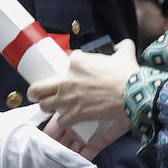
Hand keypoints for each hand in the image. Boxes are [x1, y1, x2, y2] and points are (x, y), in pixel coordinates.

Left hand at [30, 40, 136, 159]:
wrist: (132, 93)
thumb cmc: (127, 73)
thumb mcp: (124, 53)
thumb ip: (121, 47)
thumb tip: (121, 46)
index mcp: (77, 61)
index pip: (66, 61)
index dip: (69, 68)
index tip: (73, 73)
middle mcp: (68, 79)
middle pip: (40, 87)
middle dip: (36, 91)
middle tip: (36, 93)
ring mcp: (69, 98)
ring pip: (46, 104)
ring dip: (46, 106)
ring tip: (49, 107)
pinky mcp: (76, 113)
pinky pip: (61, 120)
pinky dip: (62, 121)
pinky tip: (65, 120)